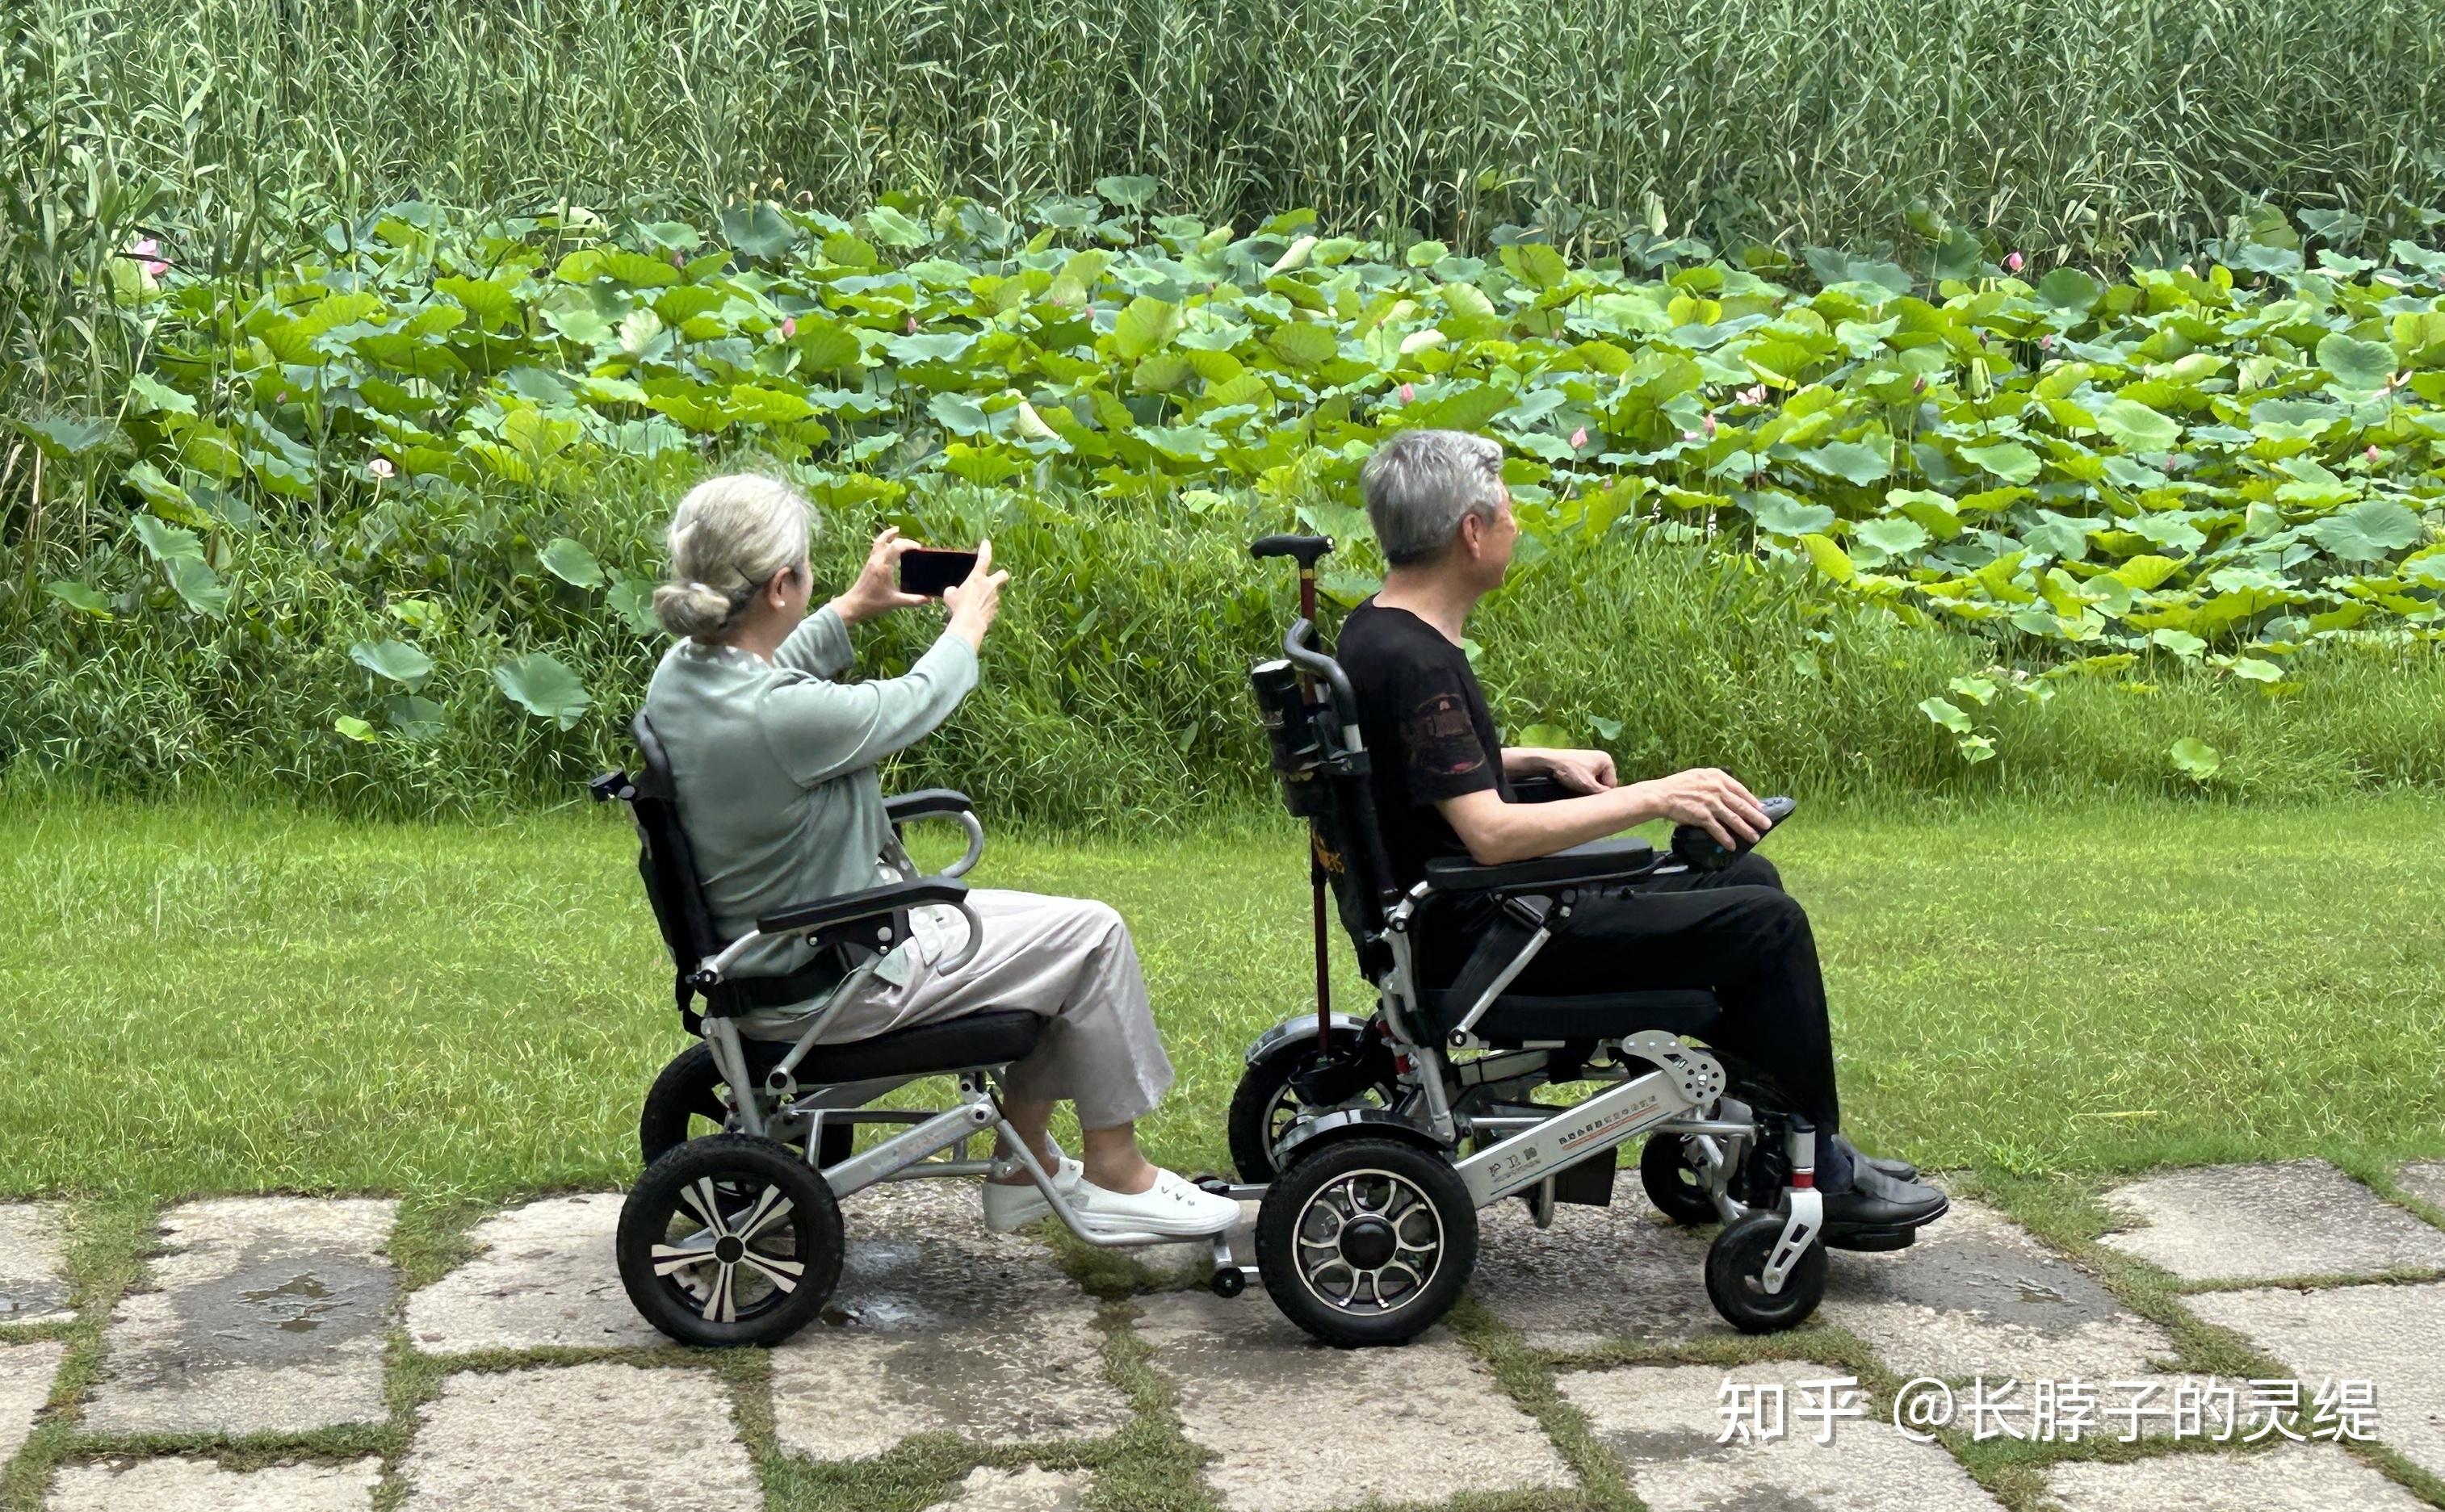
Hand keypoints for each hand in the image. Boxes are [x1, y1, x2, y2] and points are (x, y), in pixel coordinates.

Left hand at [827, 527, 928, 624]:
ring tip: (897, 530)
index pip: (896, 547)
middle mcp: (877, 560)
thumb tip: (929, 598)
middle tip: (915, 546)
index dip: (908, 544)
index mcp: (884, 567)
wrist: (854, 604)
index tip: (918, 548)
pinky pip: (876, 547)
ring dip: (889, 535)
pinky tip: (889, 544)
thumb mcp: (896, 602)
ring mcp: (871, 561)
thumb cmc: (874, 603)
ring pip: (879, 541)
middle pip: (889, 541)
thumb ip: (914, 600)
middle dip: (903, 541)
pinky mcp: (869, 564)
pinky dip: (884, 541)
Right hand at [942, 538, 1007, 649]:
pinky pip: (992, 606)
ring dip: (988, 596)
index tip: (986, 543)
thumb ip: (952, 590)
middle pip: (1002, 574)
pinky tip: (978, 614)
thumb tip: (953, 591)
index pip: (984, 559)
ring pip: (994, 593)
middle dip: (1001, 574)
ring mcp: (995, 597)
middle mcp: (989, 585)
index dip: (986, 549)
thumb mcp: (950, 596)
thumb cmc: (958, 607)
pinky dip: (986, 608)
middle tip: (998, 576)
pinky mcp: (996, 609)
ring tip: (976, 605)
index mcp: (977, 578)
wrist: (970, 624)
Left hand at [1541, 748, 1617, 794]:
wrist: (1549, 762)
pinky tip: (1574, 785)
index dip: (1601, 793)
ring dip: (1588, 788)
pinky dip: (1583, 784)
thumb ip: (1603, 794)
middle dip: (1595, 790)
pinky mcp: (1583, 764)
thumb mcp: (1589, 786)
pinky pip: (1589, 778)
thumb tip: (1613, 801)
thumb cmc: (1570, 772)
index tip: (1588, 793)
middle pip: (1604, 783)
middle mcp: (1602, 758)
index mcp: (1607, 760)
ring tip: (1577, 789)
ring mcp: (1592, 761)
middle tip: (1582, 792)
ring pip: (1596, 782)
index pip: (1612, 784)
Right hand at [1632, 767, 1771, 851]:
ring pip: (1733, 818)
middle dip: (1755, 816)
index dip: (1752, 801)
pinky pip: (1718, 829)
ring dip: (1745, 829)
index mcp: (1717, 777)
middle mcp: (1716, 789)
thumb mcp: (1700, 776)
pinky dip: (1726, 838)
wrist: (1662, 795)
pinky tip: (1732, 845)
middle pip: (1741, 805)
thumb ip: (1715, 782)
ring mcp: (1710, 803)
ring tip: (1754, 837)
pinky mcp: (1702, 816)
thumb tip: (1730, 794)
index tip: (1760, 808)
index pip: (1740, 790)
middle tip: (1766, 824)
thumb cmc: (1678, 785)